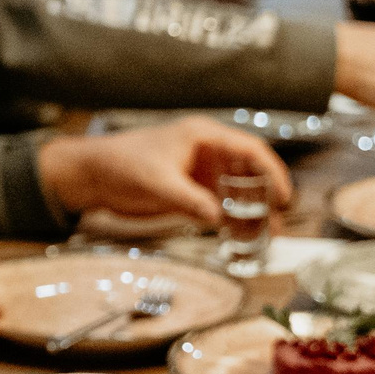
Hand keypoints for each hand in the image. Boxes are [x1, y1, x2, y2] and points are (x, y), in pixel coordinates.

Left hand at [37, 116, 291, 223]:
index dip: (271, 171)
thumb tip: (219, 218)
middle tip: (278, 221)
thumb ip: (190, 200)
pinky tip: (241, 237)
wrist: (91, 175)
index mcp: (202, 136)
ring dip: (251, 210)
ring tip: (267, 235)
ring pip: (236, 190)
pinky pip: (218, 204)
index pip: (249, 149)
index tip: (283, 195)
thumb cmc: (121, 165)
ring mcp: (198, 171)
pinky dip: (231, 219)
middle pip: (248, 171)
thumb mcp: (158, 183)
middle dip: (265, 195)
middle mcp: (206, 152)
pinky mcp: (189, 190)